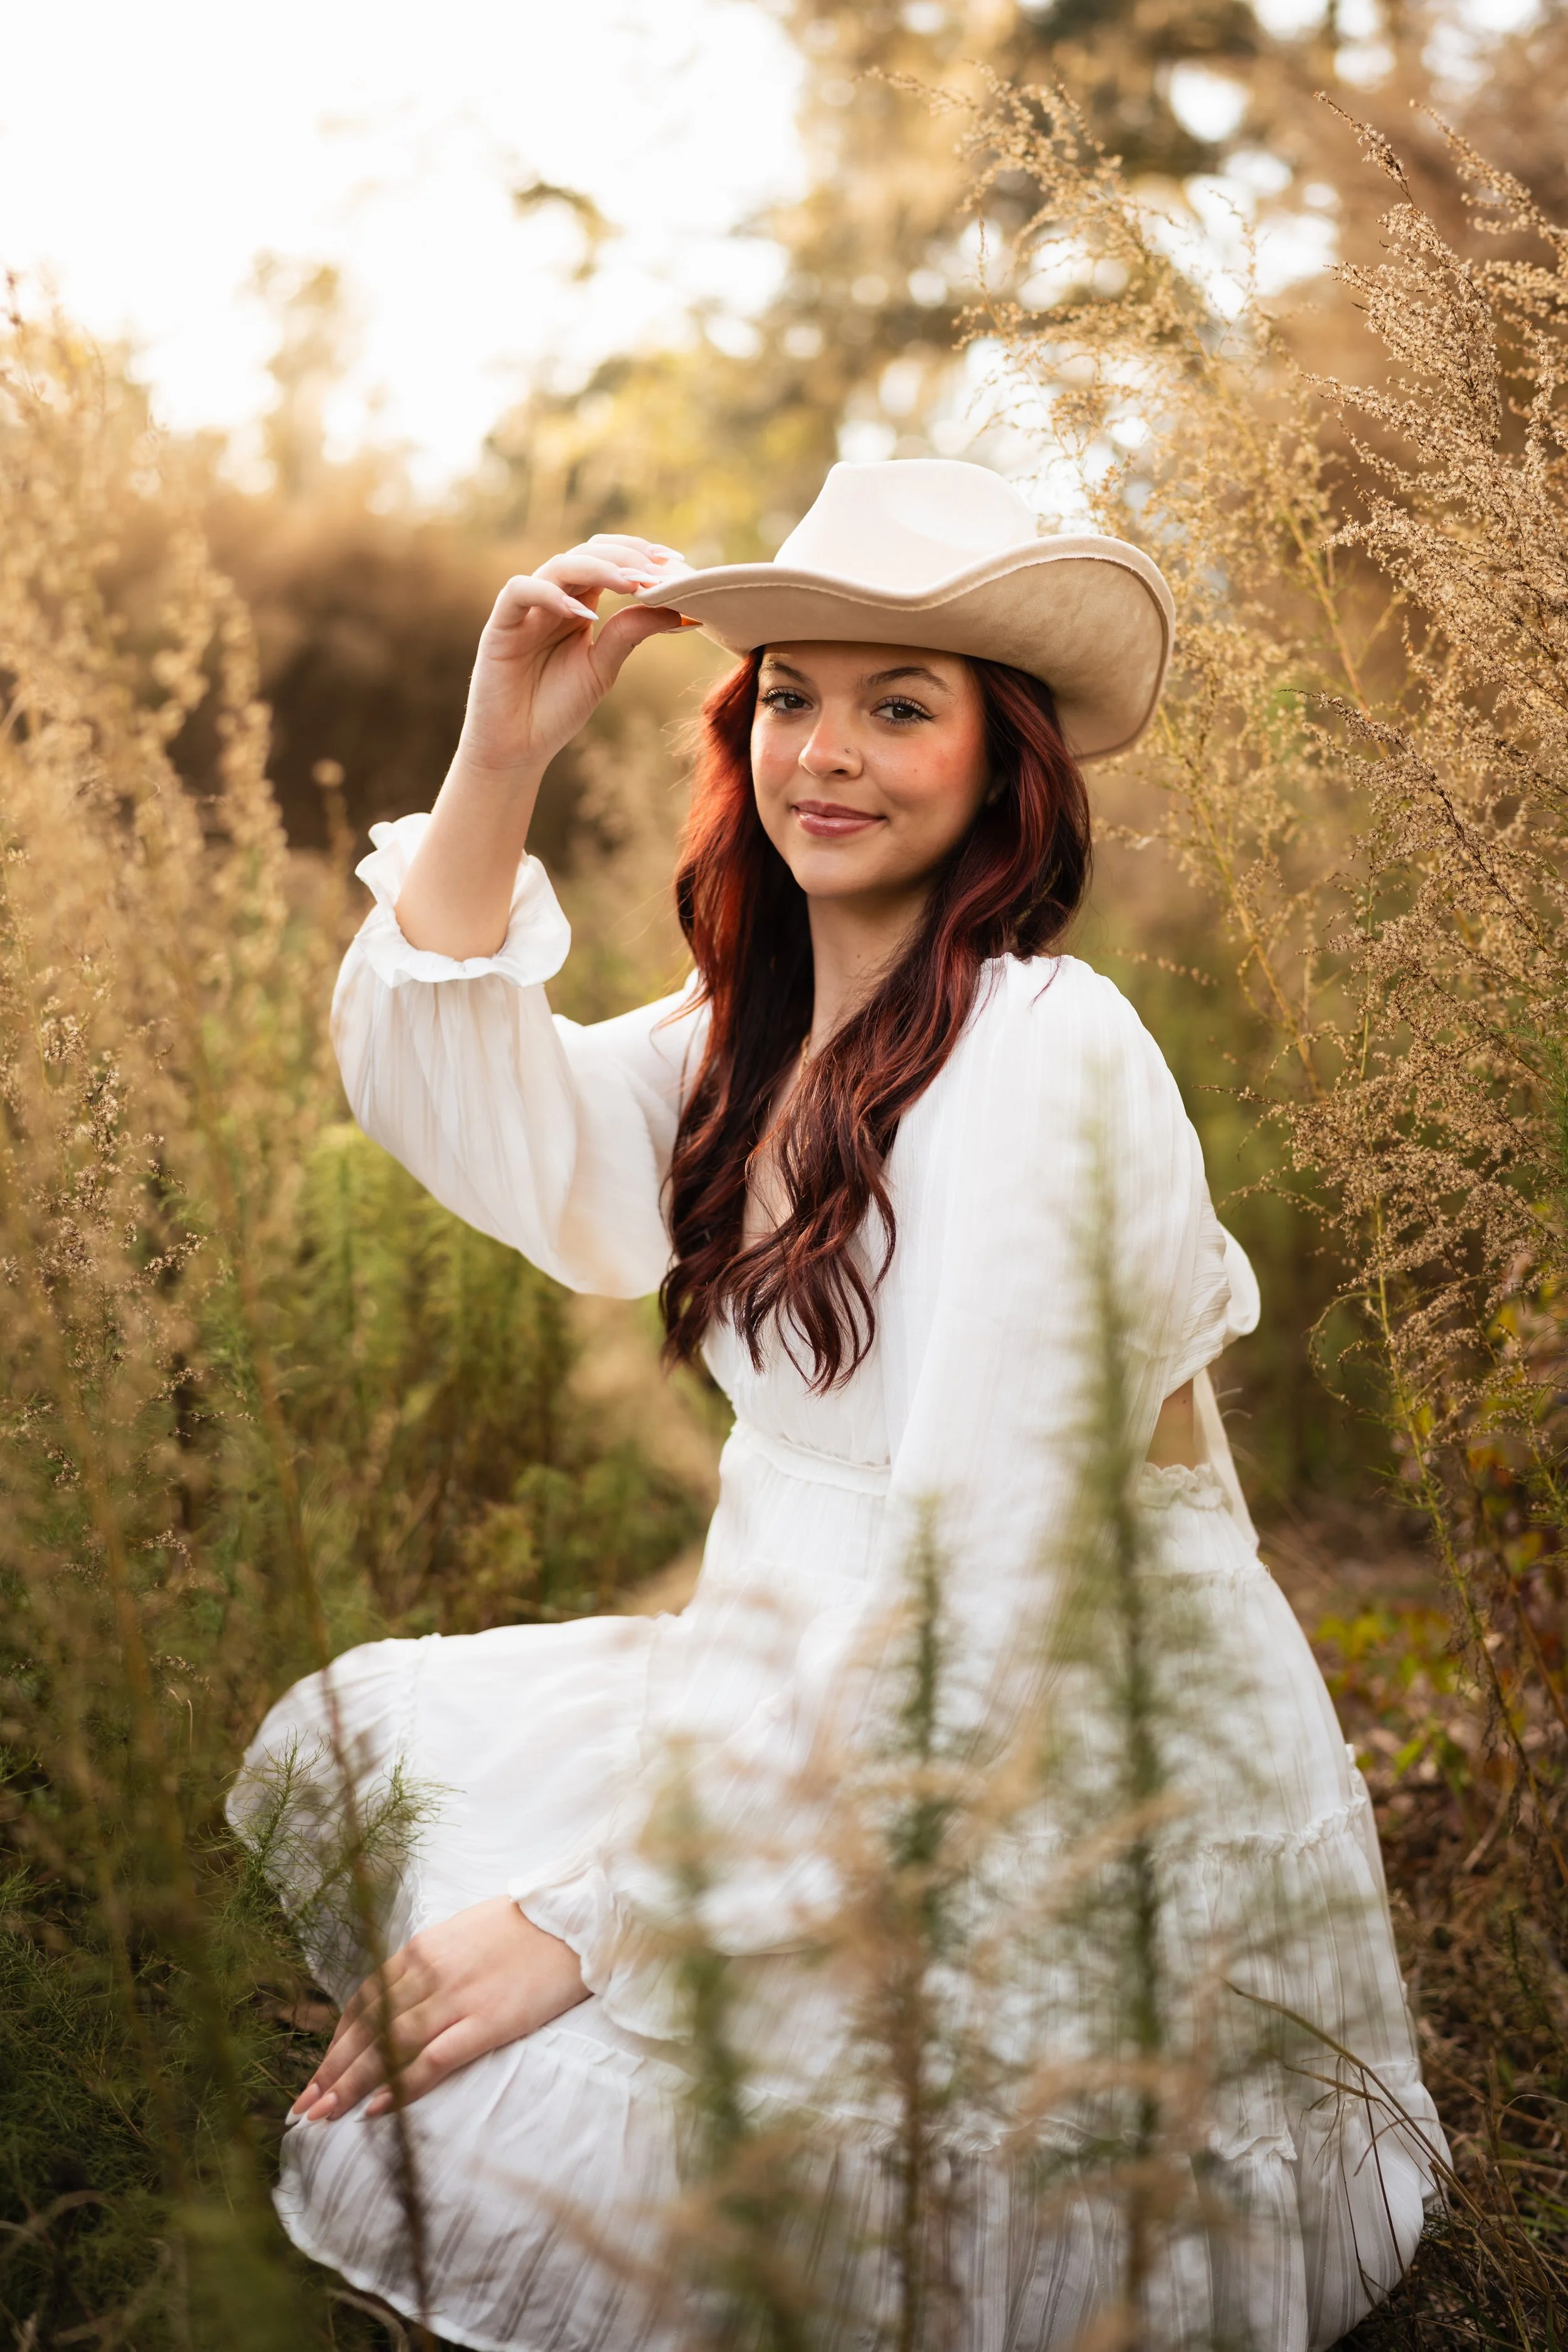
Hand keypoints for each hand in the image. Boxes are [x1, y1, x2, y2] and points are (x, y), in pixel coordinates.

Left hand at [289, 1896, 587, 2121]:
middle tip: (304, 2107)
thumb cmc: (523, 1928)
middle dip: (332, 2069)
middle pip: (368, 2027)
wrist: (575, 1920)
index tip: (319, 2072)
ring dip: (352, 2083)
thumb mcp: (464, 1935)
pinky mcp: (487, 2021)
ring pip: (388, 2045)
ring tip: (323, 2115)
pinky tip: (376, 2108)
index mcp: (423, 1949)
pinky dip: (400, 2085)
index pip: (366, 2000)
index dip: (338, 2040)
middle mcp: (430, 1973)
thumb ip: (431, 1964)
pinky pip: (432, 2059)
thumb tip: (403, 1997)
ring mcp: (457, 1998)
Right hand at [455, 534, 687, 783]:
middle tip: (658, 570)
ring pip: (558, 566)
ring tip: (631, 583)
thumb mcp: (603, 667)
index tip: (675, 560)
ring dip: (598, 569)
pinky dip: (550, 594)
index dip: (639, 553)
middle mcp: (552, 598)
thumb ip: (630, 633)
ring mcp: (526, 609)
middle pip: (587, 553)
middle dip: (625, 556)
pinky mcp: (500, 625)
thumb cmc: (556, 708)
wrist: (517, 748)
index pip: (608, 561)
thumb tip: (679, 610)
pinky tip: (582, 612)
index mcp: (578, 604)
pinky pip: (519, 591)